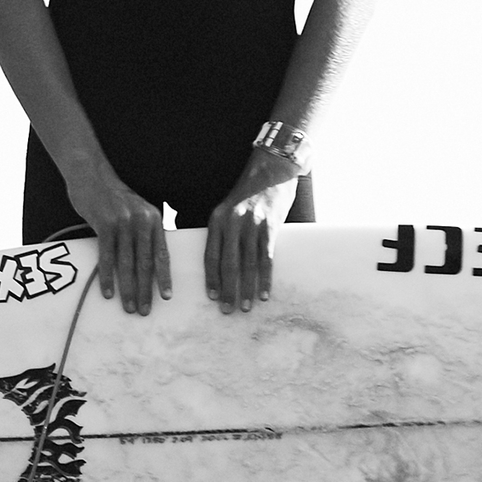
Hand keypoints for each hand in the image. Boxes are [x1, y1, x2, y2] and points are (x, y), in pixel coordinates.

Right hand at [69, 170, 173, 315]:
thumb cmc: (112, 198)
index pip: (162, 254)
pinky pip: (107, 256)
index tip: (166, 297)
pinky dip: (107, 276)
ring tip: (129, 306)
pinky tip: (107, 292)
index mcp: (153, 219)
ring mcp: (122, 222)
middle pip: (145, 262)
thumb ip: (144, 232)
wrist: (91, 176)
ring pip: (127, 263)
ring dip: (128, 288)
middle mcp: (142, 221)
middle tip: (145, 310)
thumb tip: (148, 262)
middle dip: (146, 289)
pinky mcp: (104, 224)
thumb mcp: (136, 211)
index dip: (164, 277)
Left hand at [203, 147, 302, 309]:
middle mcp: (232, 223)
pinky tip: (264, 293)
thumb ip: (223, 232)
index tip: (211, 298)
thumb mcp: (228, 209)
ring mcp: (252, 224)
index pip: (210, 255)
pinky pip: (266, 258)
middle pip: (228, 264)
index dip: (211, 279)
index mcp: (217, 220)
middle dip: (227, 290)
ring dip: (246, 289)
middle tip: (227, 310)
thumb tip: (219, 264)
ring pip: (247, 264)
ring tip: (245, 307)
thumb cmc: (248, 193)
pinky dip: (265, 278)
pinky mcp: (271, 226)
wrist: (271, 170)